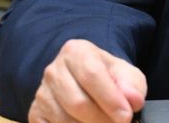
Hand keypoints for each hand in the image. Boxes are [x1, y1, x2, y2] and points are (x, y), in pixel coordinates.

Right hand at [29, 39, 145, 122]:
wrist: (86, 80)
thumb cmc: (107, 75)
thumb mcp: (125, 73)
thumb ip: (132, 84)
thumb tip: (133, 100)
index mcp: (76, 52)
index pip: (92, 76)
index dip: (111, 100)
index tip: (126, 116)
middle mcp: (53, 71)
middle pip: (77, 102)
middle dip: (102, 119)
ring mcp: (41, 93)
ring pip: (64, 120)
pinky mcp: (34, 113)